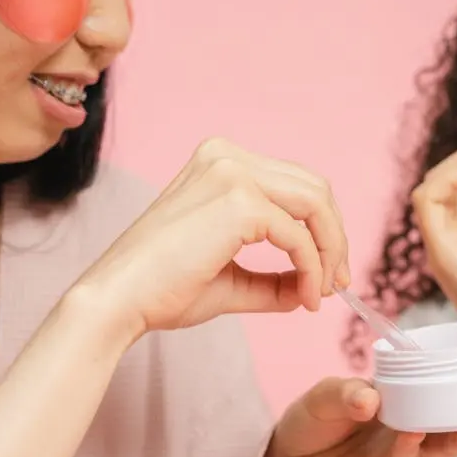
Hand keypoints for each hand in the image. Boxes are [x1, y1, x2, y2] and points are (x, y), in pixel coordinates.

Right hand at [77, 137, 349, 335]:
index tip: (328, 273)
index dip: (322, 228)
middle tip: (337, 284)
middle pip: (314, 187)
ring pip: (316, 203)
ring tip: (322, 293)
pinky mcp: (239, 201)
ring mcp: (232, 173)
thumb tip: (312, 288)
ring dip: (330, 251)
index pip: (295, 184)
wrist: (119, 301)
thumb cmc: (162, 290)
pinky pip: (298, 236)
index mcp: (221, 163)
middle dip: (335, 237)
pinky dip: (311, 268)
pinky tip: (305, 297)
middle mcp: (227, 156)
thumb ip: (273, 278)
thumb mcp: (230, 278)